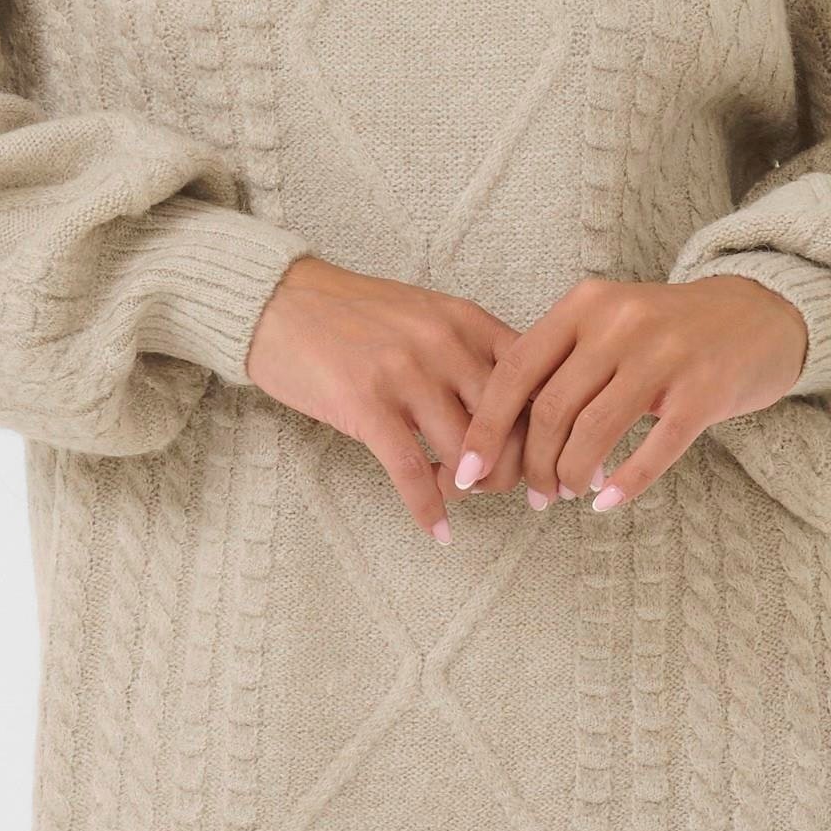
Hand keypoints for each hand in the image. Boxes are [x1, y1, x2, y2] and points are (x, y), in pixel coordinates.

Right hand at [244, 253, 533, 539]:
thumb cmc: (353, 314)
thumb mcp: (426, 315)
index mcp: (467, 321)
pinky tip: (438, 530)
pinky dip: (429, 510)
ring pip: (466, 454)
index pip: (533, 384)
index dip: (548, 432)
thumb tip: (514, 411)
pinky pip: (410, 471)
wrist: (279, 300)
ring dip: (467, 488)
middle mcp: (445, 345)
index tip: (551, 461)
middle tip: (506, 489)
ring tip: (455, 491)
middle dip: (514, 469)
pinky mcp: (365, 404)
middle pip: (510, 426)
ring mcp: (406, 374)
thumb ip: (469, 351)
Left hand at [450, 272, 809, 512]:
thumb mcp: (609, 323)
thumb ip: (562, 362)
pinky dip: (625, 483)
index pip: (517, 370)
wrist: (760, 313)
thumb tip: (502, 433)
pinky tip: (606, 503)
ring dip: (572, 475)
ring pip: (595, 431)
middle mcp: (620, 322)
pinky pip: (655, 448)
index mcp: (586, 304)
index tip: (467, 471)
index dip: (486, 426)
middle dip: (533, 463)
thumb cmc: (669, 332)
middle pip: (552, 408)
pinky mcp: (705, 390)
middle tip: (534, 495)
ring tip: (568, 493)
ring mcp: (666, 354)